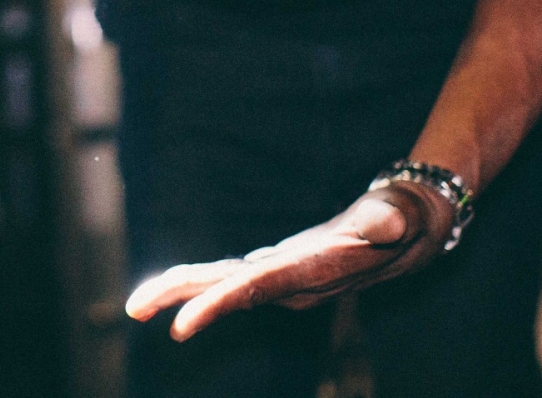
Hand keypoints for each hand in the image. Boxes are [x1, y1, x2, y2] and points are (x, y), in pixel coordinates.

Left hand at [124, 183, 451, 340]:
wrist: (408, 234)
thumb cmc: (403, 220)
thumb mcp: (399, 216)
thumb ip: (390, 219)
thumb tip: (383, 222)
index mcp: (310, 273)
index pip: (255, 292)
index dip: (216, 306)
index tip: (180, 325)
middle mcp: (290, 285)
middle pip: (226, 294)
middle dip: (180, 301)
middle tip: (134, 309)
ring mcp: (280, 279)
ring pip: (222, 287)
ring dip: (180, 293)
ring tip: (136, 304)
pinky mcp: (276, 268)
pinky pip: (229, 279)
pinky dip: (199, 282)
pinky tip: (172, 287)